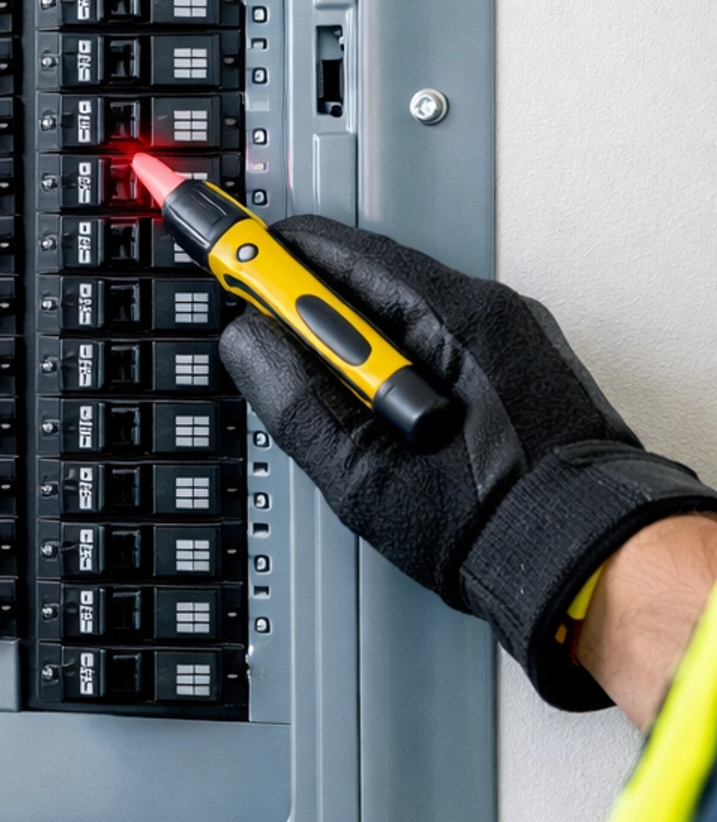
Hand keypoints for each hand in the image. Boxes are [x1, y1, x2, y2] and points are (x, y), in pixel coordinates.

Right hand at [217, 217, 716, 709]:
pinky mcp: (524, 376)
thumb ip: (295, 401)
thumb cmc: (500, 527)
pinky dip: (398, 366)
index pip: (340, 254)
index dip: (273, 259)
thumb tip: (249, 347)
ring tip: (323, 393)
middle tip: (261, 329)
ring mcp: (515, 343)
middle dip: (310, 306)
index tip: (231, 255)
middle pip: (372, 281)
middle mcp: (492, 314)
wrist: (589, 567)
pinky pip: (442, 347)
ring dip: (355, 344)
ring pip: (406, 317)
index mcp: (456, 318)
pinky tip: (380, 413)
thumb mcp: (364, 474)